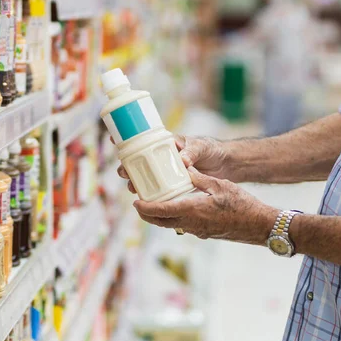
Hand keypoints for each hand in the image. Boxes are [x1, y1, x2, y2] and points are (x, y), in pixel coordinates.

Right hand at [116, 135, 230, 193]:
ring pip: (145, 176)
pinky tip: (144, 199)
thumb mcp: (201, 147)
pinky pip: (158, 189)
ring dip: (135, 181)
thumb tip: (182, 161)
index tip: (114, 141)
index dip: (127, 141)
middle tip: (123, 172)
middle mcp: (163, 158)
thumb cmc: (212, 150)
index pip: (143, 140)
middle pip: (139, 162)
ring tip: (131, 187)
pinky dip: (149, 194)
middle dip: (127, 167)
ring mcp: (166, 172)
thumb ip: (192, 152)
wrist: (226, 165)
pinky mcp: (172, 185)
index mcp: (166, 144)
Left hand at [133, 168, 279, 244]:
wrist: (260, 225)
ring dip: (160, 217)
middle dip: (147, 215)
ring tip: (155, 204)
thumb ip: (198, 178)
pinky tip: (177, 208)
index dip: (145, 208)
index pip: (160, 211)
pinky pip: (183, 226)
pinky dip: (174, 218)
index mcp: (192, 210)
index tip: (136, 202)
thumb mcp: (219, 185)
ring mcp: (198, 231)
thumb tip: (183, 169)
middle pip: (161, 222)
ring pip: (171, 225)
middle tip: (140, 204)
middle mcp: (191, 223)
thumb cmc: (242, 203)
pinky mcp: (204, 234)